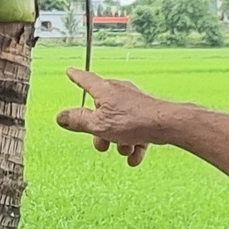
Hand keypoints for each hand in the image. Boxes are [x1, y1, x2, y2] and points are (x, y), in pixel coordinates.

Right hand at [55, 68, 171, 166]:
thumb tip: (60, 117)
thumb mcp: (99, 125)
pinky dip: (133, 145)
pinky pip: (134, 131)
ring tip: (125, 149)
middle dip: (100, 133)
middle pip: (101, 112)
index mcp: (105, 90)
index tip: (70, 71)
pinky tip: (135, 157)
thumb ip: (78, 121)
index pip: (86, 80)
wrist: (167, 125)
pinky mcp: (147, 115)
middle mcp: (119, 93)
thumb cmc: (134, 121)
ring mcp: (134, 104)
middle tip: (102, 145)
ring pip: (118, 125)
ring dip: (118, 142)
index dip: (76, 77)